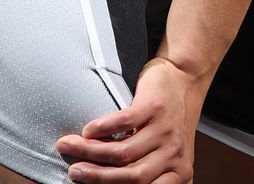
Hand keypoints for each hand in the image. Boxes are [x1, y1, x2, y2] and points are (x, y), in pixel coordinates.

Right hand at [57, 57, 204, 182]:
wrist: (184, 79)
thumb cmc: (170, 122)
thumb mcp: (167, 154)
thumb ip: (150, 171)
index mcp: (178, 170)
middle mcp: (175, 153)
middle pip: (131, 176)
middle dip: (96, 176)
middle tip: (74, 171)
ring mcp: (166, 130)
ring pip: (122, 152)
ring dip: (89, 151)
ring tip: (69, 146)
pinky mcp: (155, 107)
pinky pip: (123, 123)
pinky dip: (100, 129)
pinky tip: (88, 130)